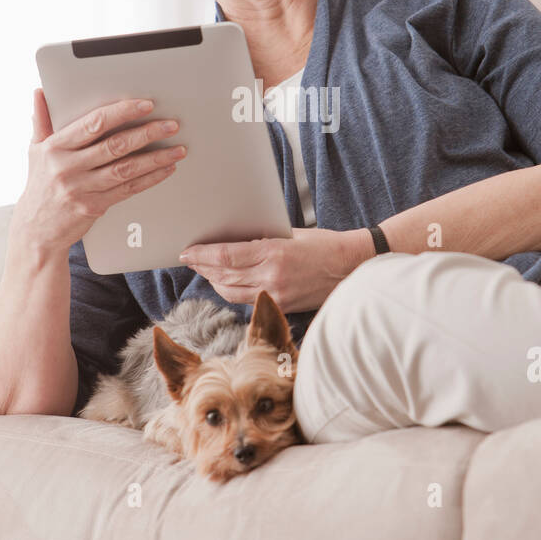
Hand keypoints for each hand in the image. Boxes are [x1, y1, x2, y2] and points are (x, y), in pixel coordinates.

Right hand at [10, 88, 187, 257]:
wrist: (36, 230)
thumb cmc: (39, 184)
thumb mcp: (35, 150)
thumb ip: (41, 120)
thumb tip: (40, 92)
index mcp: (54, 147)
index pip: (93, 123)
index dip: (122, 112)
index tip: (145, 105)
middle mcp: (67, 167)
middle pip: (115, 145)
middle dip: (147, 133)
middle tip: (170, 125)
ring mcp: (81, 188)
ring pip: (126, 169)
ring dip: (155, 158)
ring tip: (177, 149)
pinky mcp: (94, 207)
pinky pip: (128, 189)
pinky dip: (150, 178)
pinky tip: (165, 169)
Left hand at [178, 227, 374, 312]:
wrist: (353, 267)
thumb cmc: (325, 244)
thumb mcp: (290, 234)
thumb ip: (261, 240)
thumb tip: (233, 241)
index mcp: (274, 253)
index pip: (225, 257)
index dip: (202, 255)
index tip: (187, 251)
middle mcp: (272, 277)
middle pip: (224, 276)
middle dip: (203, 268)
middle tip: (190, 258)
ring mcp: (276, 294)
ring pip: (231, 292)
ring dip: (214, 281)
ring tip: (203, 270)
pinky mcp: (282, 305)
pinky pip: (247, 300)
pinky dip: (232, 290)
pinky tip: (226, 282)